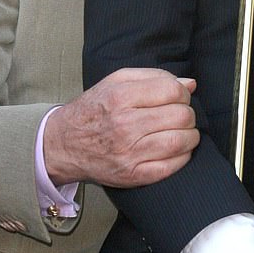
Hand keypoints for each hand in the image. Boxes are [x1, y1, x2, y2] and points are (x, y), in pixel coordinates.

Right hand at [43, 68, 198, 186]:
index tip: (178, 97)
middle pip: (181, 116)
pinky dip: (183, 156)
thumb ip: (154, 77)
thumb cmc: (94, 110)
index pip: (172, 91)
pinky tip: (177, 149)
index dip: (183, 93)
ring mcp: (129, 153)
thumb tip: (190, 84)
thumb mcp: (116, 82)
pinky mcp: (133, 175)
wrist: (63, 145)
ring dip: (190, 135)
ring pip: (181, 141)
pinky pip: (172, 166)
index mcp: (121, 97)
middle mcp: (125, 125)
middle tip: (180, 115)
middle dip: (187, 114)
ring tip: (182, 131)